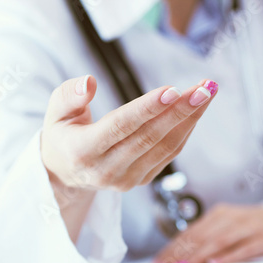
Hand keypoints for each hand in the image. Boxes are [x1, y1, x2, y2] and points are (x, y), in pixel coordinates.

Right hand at [41, 75, 216, 242]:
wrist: (65, 173)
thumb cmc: (63, 135)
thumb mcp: (54, 112)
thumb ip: (68, 95)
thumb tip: (90, 81)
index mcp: (82, 151)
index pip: (119, 127)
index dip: (146, 109)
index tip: (173, 90)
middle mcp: (106, 170)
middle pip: (149, 137)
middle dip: (180, 110)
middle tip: (204, 87)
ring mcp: (125, 179)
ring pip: (165, 147)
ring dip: (189, 119)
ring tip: (207, 92)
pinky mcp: (140, 180)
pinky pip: (168, 154)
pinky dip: (185, 131)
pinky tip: (194, 110)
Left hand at [153, 204, 262, 262]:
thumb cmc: (253, 227)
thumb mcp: (228, 228)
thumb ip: (207, 239)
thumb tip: (180, 256)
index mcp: (218, 214)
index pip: (189, 233)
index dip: (172, 248)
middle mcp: (230, 217)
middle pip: (200, 237)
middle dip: (179, 254)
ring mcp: (249, 226)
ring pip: (218, 242)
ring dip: (198, 257)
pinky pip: (245, 249)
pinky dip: (229, 257)